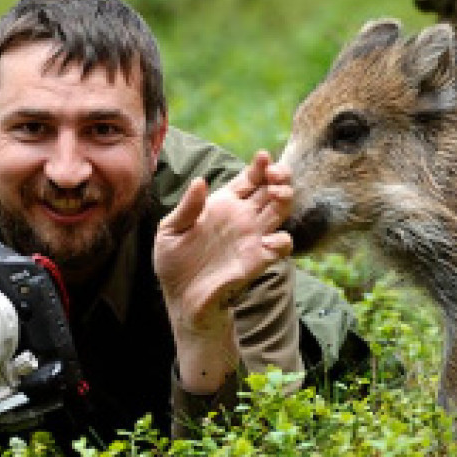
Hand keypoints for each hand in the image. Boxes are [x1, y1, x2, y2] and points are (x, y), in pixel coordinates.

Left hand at [153, 151, 292, 391]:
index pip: (250, 178)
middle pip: (272, 189)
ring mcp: (253, 238)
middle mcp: (243, 218)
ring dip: (285, 199)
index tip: (263, 157)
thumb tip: (199, 182)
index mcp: (223, 204)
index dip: (261, 166)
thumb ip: (186, 207)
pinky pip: (281, 245)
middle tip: (275, 175)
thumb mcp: (170, 231)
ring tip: (277, 193)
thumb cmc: (174, 263)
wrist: (181, 299)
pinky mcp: (257, 260)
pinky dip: (281, 239)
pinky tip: (269, 238)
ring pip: (281, 211)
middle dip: (280, 176)